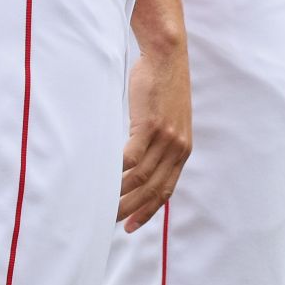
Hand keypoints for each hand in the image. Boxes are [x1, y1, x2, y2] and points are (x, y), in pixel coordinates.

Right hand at [119, 43, 190, 230]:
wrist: (167, 58)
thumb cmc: (162, 89)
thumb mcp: (170, 122)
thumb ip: (160, 146)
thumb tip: (138, 168)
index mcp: (183, 149)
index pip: (165, 190)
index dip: (147, 211)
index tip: (130, 226)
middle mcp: (177, 147)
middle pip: (151, 189)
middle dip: (130, 210)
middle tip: (109, 222)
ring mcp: (165, 137)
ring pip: (139, 177)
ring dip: (119, 194)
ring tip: (101, 204)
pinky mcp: (149, 125)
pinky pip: (130, 157)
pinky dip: (116, 172)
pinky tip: (103, 178)